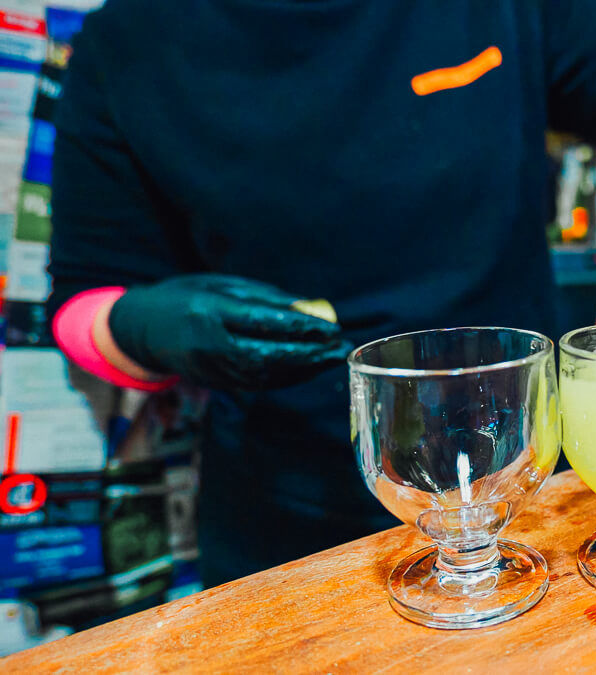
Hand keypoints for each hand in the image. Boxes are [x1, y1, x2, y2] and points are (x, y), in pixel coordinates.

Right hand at [107, 274, 349, 390]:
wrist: (140, 330)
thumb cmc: (188, 297)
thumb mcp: (223, 286)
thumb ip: (265, 298)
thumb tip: (311, 310)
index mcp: (208, 312)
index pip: (260, 322)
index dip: (299, 327)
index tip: (331, 327)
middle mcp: (208, 345)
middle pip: (266, 355)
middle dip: (308, 354)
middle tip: (340, 347)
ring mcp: (210, 369)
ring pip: (265, 374)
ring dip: (304, 369)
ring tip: (333, 358)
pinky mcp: (215, 383)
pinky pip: (257, 384)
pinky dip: (288, 377)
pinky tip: (310, 369)